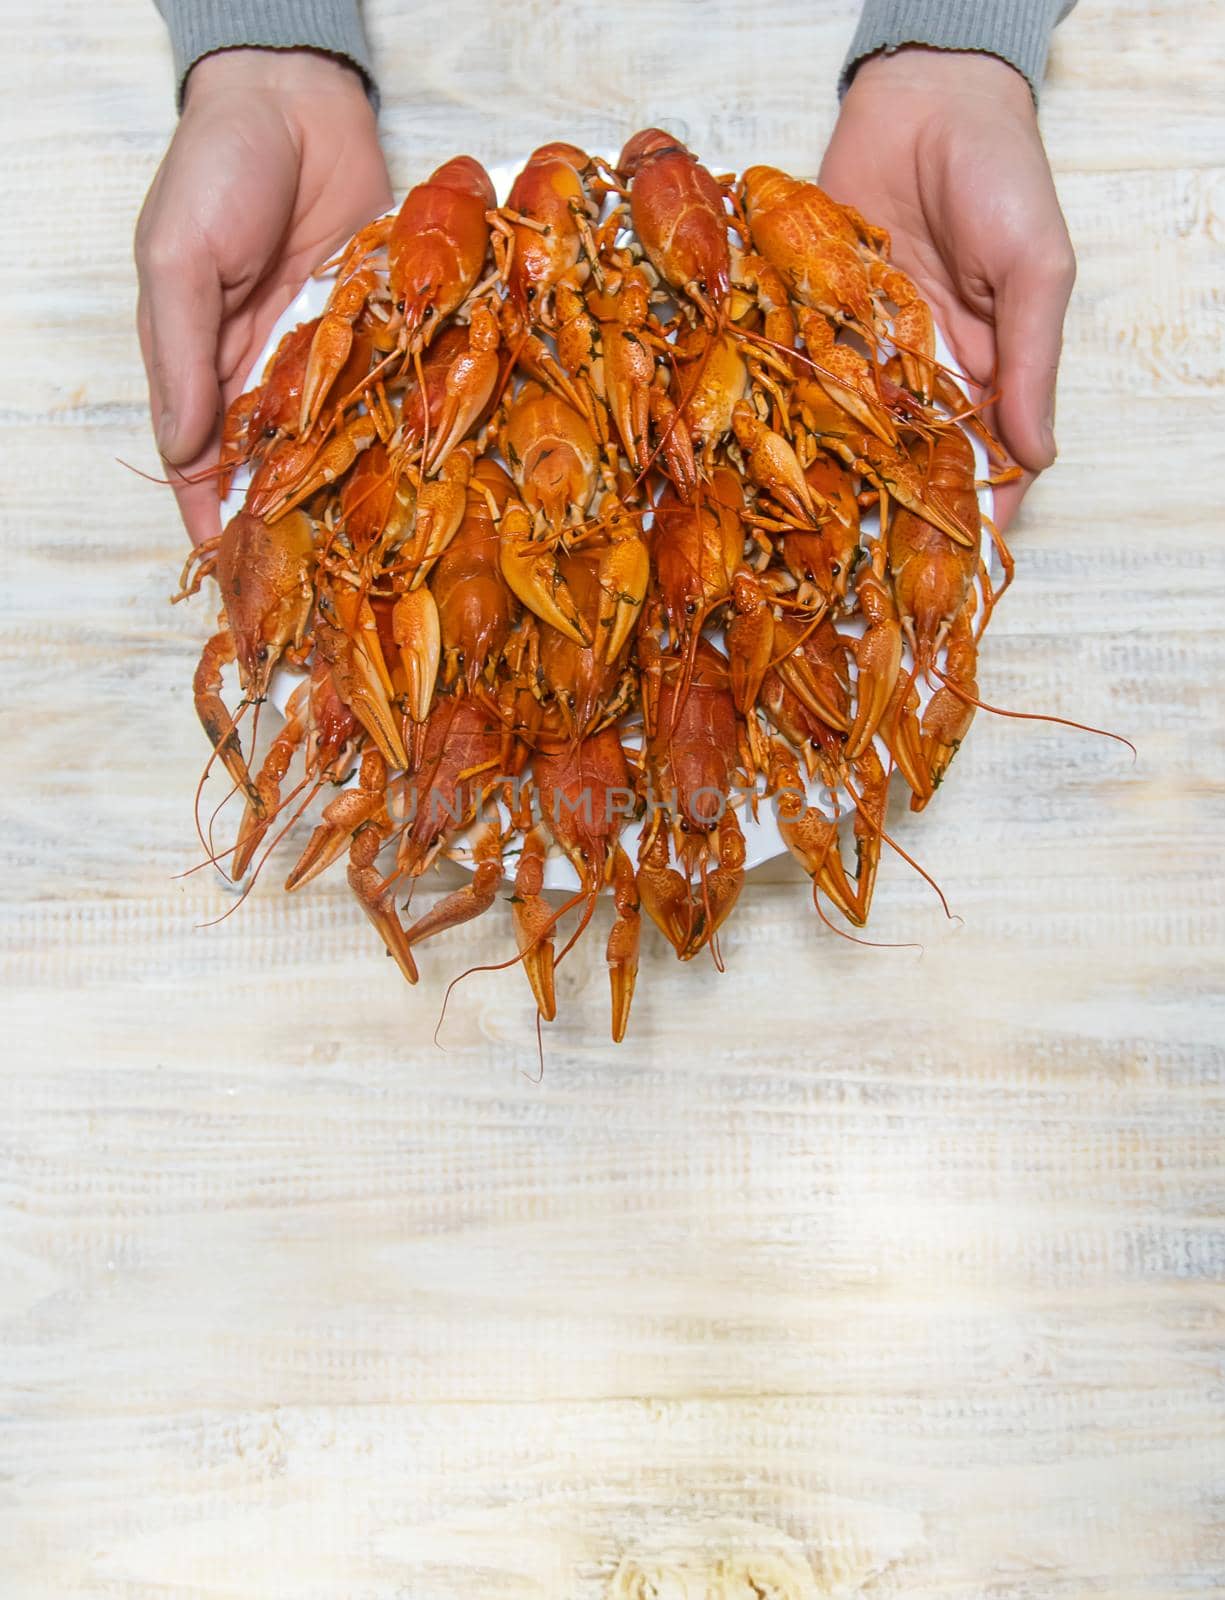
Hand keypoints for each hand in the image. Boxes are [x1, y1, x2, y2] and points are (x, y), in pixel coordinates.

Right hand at [135, 48, 391, 544]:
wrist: (295, 100)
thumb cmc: (219, 170)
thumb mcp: (177, 259)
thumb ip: (180, 356)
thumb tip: (182, 451)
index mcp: (203, 361)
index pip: (202, 459)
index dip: (214, 515)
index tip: (233, 572)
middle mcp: (265, 369)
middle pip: (275, 461)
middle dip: (289, 518)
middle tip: (315, 580)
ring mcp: (326, 351)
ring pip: (334, 436)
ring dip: (349, 485)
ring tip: (373, 549)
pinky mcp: (377, 325)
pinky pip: (385, 384)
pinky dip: (397, 422)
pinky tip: (418, 471)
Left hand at [820, 48, 1075, 526]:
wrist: (926, 96)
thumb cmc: (1000, 173)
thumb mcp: (1036, 267)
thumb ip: (1031, 360)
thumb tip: (1038, 457)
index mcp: (986, 365)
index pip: (982, 455)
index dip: (972, 507)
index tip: (953, 562)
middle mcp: (923, 367)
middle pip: (909, 453)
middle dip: (892, 505)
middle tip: (864, 567)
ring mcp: (865, 343)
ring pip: (850, 423)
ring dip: (833, 469)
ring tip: (808, 532)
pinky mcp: (815, 312)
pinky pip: (803, 367)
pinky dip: (788, 403)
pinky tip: (765, 452)